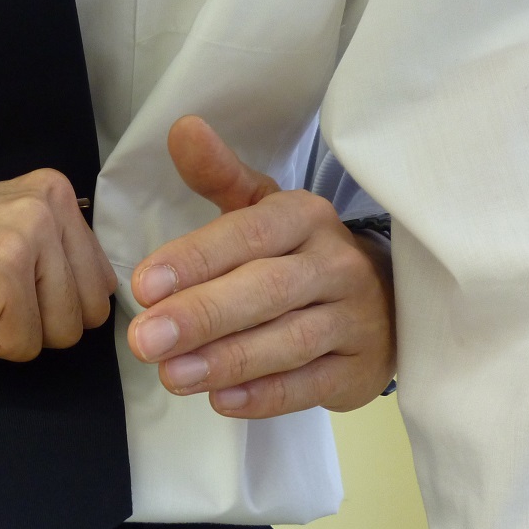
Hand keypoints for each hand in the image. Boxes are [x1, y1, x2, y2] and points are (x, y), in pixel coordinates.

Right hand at [0, 169, 116, 360]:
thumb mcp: (11, 238)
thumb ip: (59, 259)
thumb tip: (101, 307)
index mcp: (57, 193)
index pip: (101, 288)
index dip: (51, 306)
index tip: (2, 281)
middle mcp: (48, 205)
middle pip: (86, 315)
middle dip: (36, 323)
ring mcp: (25, 235)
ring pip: (58, 334)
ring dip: (8, 332)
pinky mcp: (0, 271)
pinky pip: (20, 345)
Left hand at [127, 116, 395, 415]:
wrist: (385, 302)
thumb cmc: (300, 256)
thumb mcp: (264, 210)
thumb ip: (220, 176)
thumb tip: (181, 128)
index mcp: (304, 218)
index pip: (248, 235)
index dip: (195, 259)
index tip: (143, 284)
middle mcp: (335, 265)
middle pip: (266, 290)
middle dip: (202, 316)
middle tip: (144, 340)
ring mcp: (353, 320)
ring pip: (288, 342)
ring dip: (227, 361)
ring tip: (171, 376)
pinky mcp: (357, 370)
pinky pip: (310, 385)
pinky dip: (265, 395)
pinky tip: (221, 400)